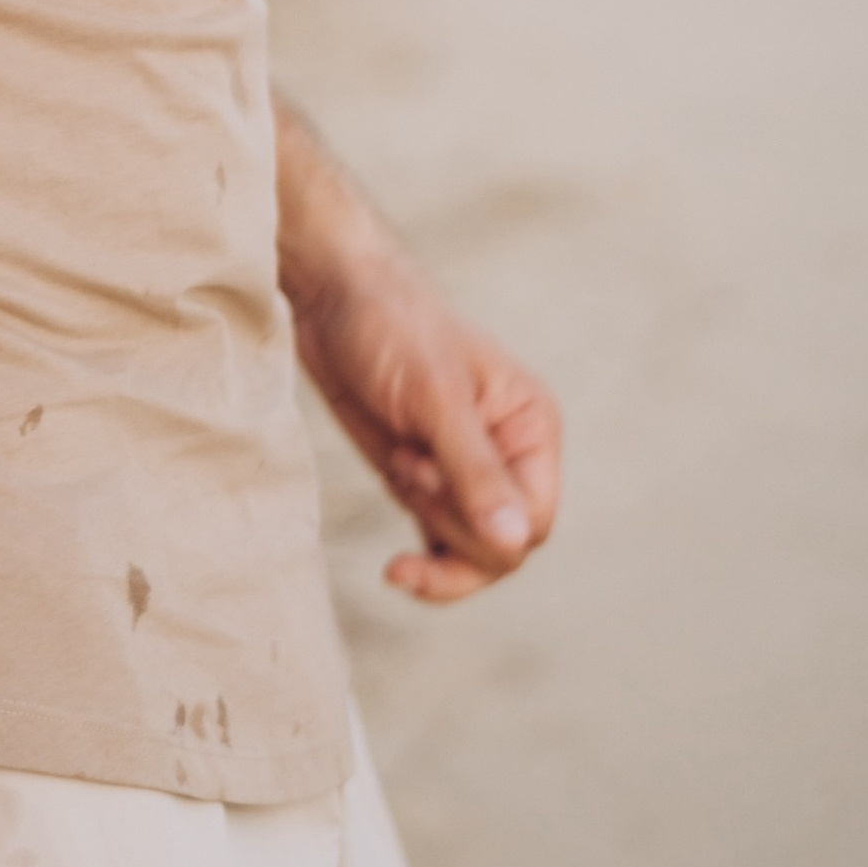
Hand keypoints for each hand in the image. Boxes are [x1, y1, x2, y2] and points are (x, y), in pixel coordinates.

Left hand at [291, 250, 562, 603]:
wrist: (332, 299)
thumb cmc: (391, 327)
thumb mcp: (434, 395)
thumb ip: (474, 470)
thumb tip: (515, 544)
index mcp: (532, 427)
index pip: (535, 520)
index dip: (485, 528)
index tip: (426, 479)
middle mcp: (510, 456)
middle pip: (505, 547)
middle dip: (451, 527)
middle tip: (408, 467)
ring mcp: (466, 474)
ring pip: (472, 557)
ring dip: (430, 531)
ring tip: (398, 466)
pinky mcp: (426, 484)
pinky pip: (440, 549)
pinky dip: (421, 561)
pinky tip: (394, 567)